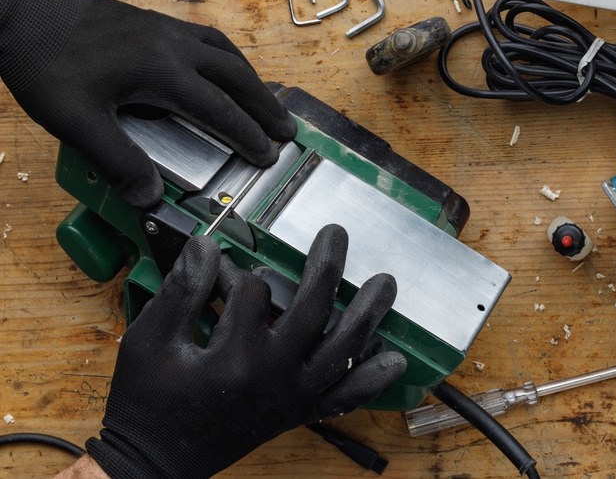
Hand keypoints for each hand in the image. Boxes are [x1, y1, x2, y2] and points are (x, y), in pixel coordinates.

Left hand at [0, 0, 295, 206]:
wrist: (21, 15)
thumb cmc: (46, 66)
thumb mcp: (76, 121)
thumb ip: (117, 159)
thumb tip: (150, 196)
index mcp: (163, 70)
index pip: (219, 108)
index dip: (247, 134)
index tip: (268, 155)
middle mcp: (175, 46)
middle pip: (236, 76)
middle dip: (264, 106)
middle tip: (286, 130)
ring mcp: (166, 30)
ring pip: (226, 52)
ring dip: (251, 79)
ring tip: (265, 100)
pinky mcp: (154, 22)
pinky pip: (208, 39)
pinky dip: (229, 58)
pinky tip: (222, 68)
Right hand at [85, 224, 406, 478]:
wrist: (152, 463)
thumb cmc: (147, 401)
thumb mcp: (149, 340)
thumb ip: (180, 290)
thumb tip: (205, 245)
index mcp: (233, 356)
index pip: (253, 293)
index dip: (238, 272)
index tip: (222, 265)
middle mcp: (273, 376)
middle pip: (314, 310)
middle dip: (327, 266)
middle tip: (336, 234)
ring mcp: (292, 397)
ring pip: (342, 351)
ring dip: (367, 315)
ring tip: (385, 284)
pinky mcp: (297, 413)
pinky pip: (343, 398)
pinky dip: (369, 380)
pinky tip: (394, 361)